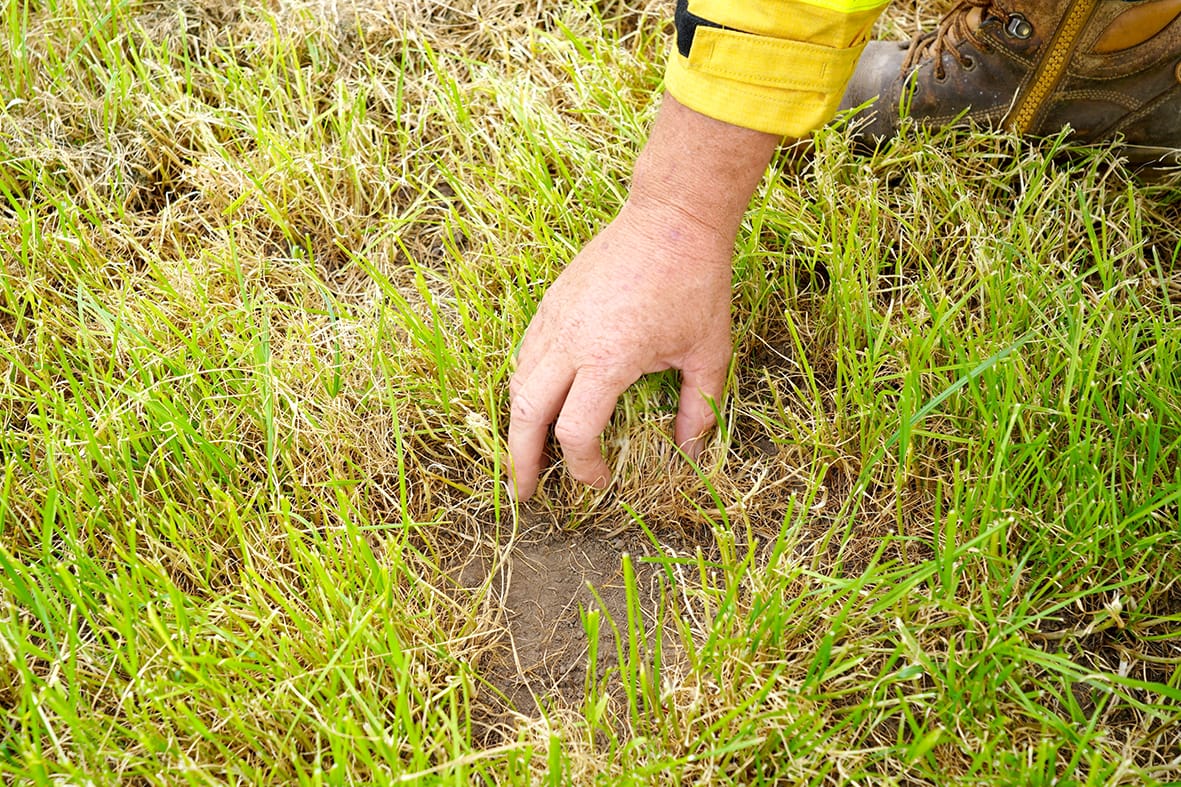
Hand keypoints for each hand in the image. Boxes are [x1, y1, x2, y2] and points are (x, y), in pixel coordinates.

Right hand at [507, 199, 734, 498]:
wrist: (671, 218)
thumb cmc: (695, 284)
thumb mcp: (708, 353)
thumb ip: (699, 409)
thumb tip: (692, 453)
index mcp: (607, 360)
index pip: (575, 433)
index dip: (584, 467)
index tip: (600, 481)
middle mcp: (569, 342)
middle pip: (525, 414)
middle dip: (521, 460)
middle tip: (525, 493)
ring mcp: (553, 319)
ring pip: (517, 382)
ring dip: (517, 424)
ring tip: (525, 453)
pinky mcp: (550, 303)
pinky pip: (525, 354)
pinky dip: (524, 387)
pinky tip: (537, 403)